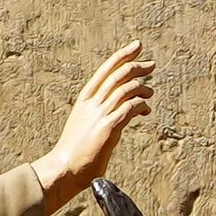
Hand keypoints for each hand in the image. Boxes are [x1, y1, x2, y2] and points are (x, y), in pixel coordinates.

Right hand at [33, 42, 153, 213]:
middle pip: (118, 74)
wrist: (64, 169)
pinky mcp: (109, 128)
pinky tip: (146, 110)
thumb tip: (118, 108)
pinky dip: (142, 105)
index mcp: (85, 100)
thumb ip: (99, 113)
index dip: (122, 55)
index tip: (137, 46)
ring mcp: (100, 114)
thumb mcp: (84, 125)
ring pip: (126, 88)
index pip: (105, 70)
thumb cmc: (75, 152)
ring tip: (150, 93)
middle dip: (137, 66)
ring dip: (143, 88)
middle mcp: (92, 103)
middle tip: (151, 65)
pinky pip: (131, 107)